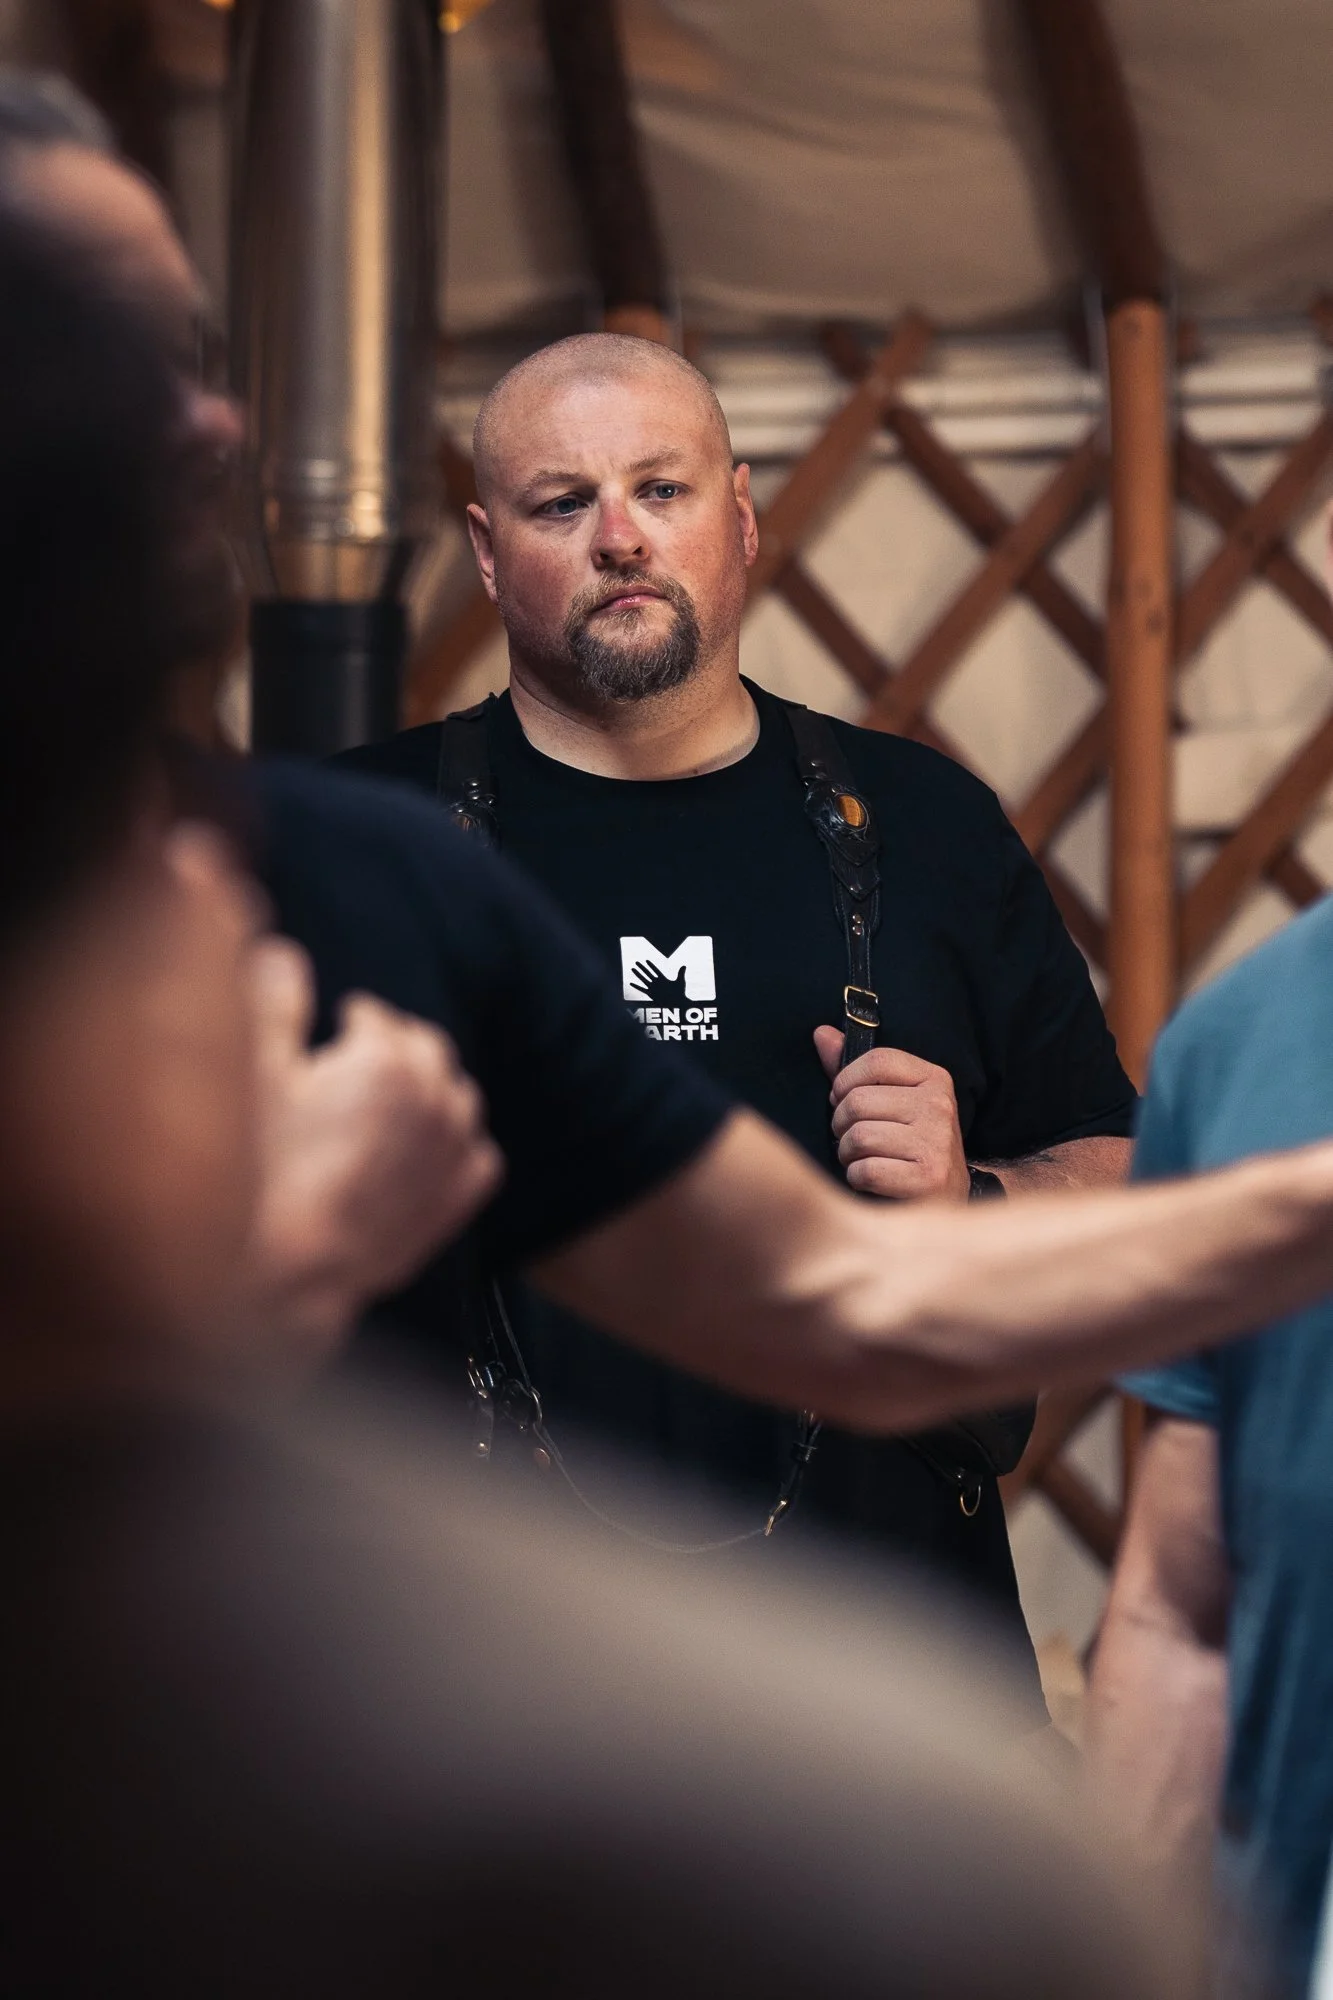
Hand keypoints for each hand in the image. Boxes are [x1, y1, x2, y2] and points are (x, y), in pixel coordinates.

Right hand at [243, 938, 503, 1366]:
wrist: (284, 1280)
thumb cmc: (257, 1175)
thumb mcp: (250, 1076)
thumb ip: (272, 1004)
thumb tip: (285, 955)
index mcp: (386, 1059)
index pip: (375, 1014)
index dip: (351, 1017)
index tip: (336, 1025)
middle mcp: (434, 1099)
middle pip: (426, 1049)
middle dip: (396, 1046)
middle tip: (360, 1059)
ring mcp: (451, 1154)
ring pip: (458, 1097)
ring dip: (430, 1091)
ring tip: (392, 1103)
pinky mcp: (456, 1204)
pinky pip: (476, 1156)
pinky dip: (456, 1146)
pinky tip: (426, 1153)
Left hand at [814, 1026, 969, 1202]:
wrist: (947, 1197)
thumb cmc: (909, 1144)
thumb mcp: (891, 1100)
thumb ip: (855, 1070)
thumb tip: (821, 1034)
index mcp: (934, 1078)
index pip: (875, 1060)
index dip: (845, 1081)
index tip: (841, 1100)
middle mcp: (940, 1106)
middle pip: (858, 1101)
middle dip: (841, 1125)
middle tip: (851, 1138)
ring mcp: (938, 1142)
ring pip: (859, 1137)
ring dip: (847, 1154)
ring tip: (861, 1158)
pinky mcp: (929, 1178)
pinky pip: (866, 1170)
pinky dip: (857, 1178)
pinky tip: (870, 1180)